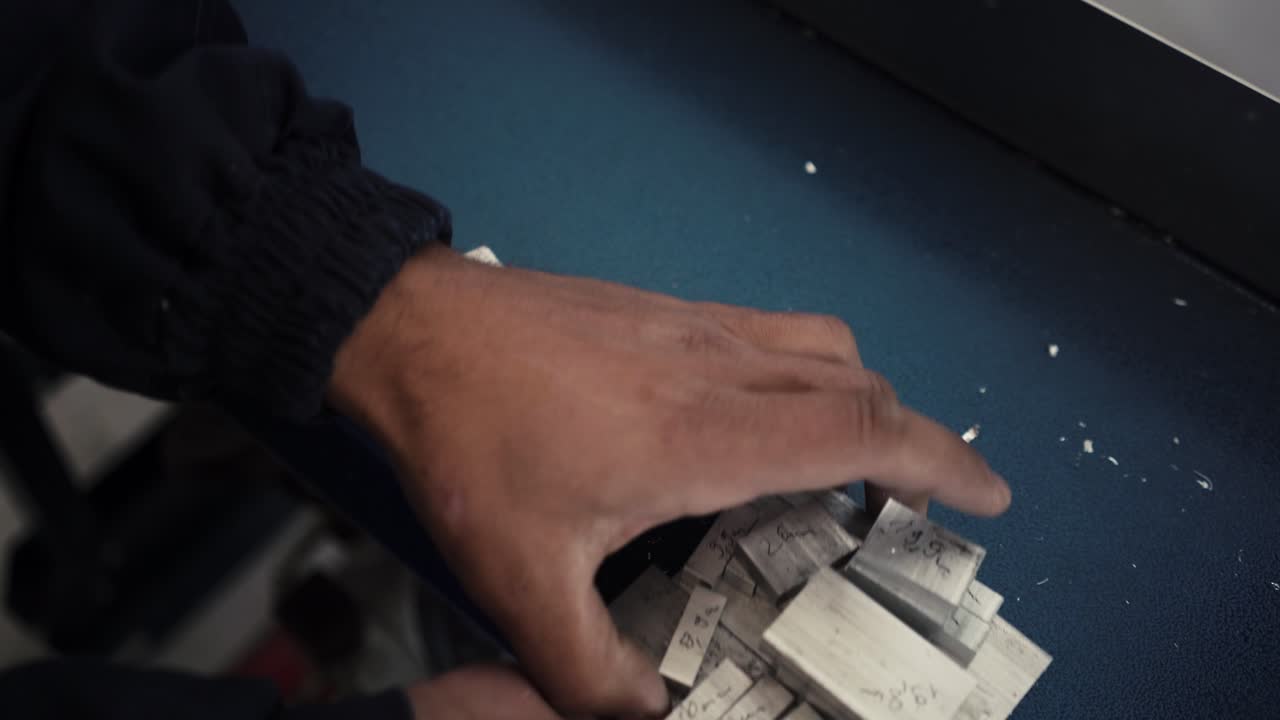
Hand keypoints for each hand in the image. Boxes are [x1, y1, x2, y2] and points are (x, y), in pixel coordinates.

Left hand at [330, 246, 1009, 715]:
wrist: (409, 330)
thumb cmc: (469, 442)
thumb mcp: (521, 579)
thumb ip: (589, 669)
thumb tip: (642, 716)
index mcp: (708, 433)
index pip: (865, 434)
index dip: (944, 464)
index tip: (991, 496)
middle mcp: (721, 367)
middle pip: (862, 388)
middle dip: (913, 444)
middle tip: (911, 509)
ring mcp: (695, 326)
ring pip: (824, 348)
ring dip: (863, 400)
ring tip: (851, 463)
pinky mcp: (665, 308)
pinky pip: (773, 331)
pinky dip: (807, 372)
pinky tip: (761, 418)